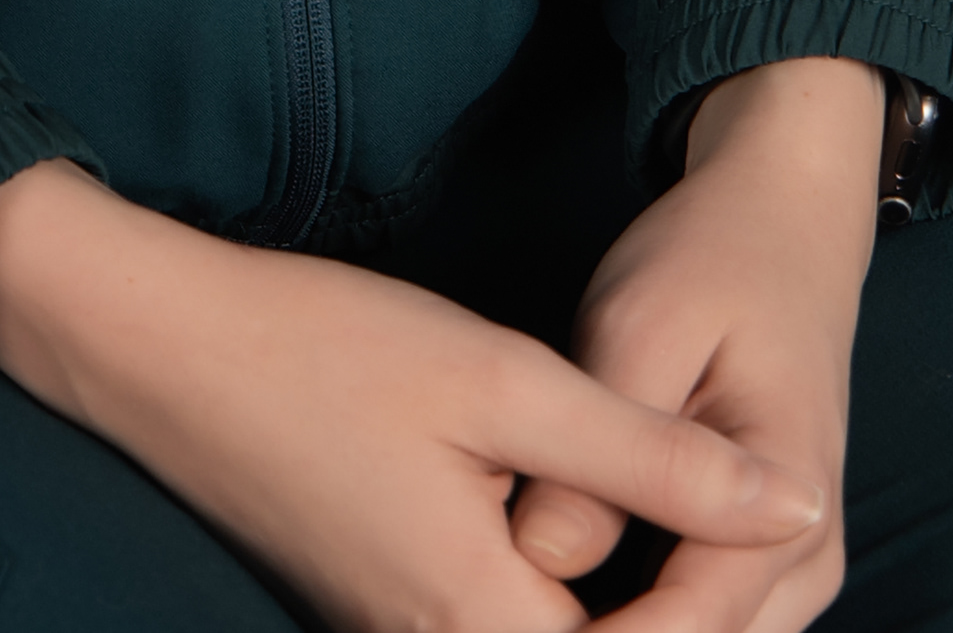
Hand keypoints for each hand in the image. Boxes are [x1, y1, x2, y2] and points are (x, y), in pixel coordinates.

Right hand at [0, 158, 825, 632]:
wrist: (162, 348)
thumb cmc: (328, 347)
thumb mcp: (506, 381)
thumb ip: (651, 458)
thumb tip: (791, 508)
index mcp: (482, 622)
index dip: (723, 601)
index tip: (772, 515)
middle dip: (674, 601)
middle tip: (733, 499)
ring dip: (621, 594)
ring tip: (677, 500)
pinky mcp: (381, 602)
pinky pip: (497, 620)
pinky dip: (557, 581)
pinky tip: (583, 503)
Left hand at [505, 59, 879, 631]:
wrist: (783, 224)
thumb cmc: (710, 262)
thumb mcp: (641, 330)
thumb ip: (601, 450)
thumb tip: (540, 558)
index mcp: (788, 501)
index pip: (693, 625)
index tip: (507, 616)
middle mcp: (808, 558)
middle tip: (498, 604)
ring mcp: (797, 566)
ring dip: (620, 629)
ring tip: (521, 599)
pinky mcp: (769, 559)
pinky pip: (707, 620)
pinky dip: (641, 616)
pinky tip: (563, 596)